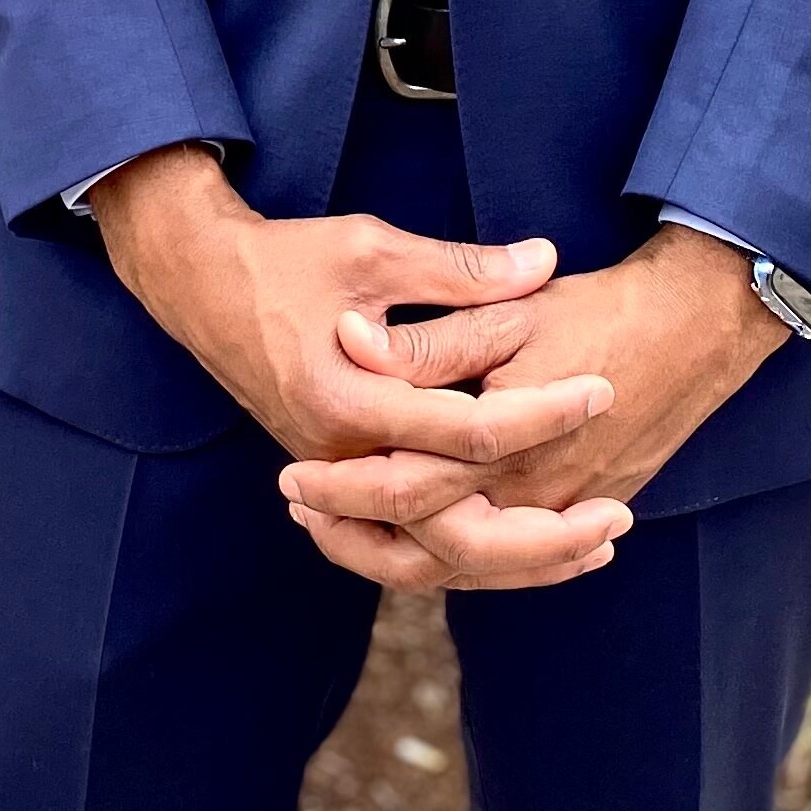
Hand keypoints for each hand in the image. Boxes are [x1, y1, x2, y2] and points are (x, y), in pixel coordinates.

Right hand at [85, 147, 630, 591]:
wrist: (196, 284)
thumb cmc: (283, 259)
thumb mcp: (370, 249)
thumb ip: (458, 269)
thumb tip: (541, 262)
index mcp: (349, 400)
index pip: (469, 430)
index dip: (544, 411)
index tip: (603, 390)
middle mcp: (341, 457)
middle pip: (454, 531)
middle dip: (542, 536)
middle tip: (615, 515)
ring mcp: (337, 477)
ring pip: (432, 557)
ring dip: (513, 561)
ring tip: (590, 546)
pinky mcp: (338, 479)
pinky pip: (409, 542)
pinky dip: (469, 550)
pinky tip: (526, 543)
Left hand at [299, 224, 786, 533]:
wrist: (695, 329)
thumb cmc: (597, 310)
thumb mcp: (507, 312)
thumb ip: (431, 338)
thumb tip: (352, 339)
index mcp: (506, 444)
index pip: (406, 489)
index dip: (343, 488)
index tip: (293, 477)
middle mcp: (535, 494)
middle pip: (432, 554)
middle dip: (360, 541)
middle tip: (305, 512)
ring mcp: (563, 510)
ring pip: (470, 569)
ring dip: (399, 556)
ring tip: (341, 531)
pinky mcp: (582, 509)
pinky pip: (509, 560)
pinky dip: (456, 561)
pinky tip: (417, 539)